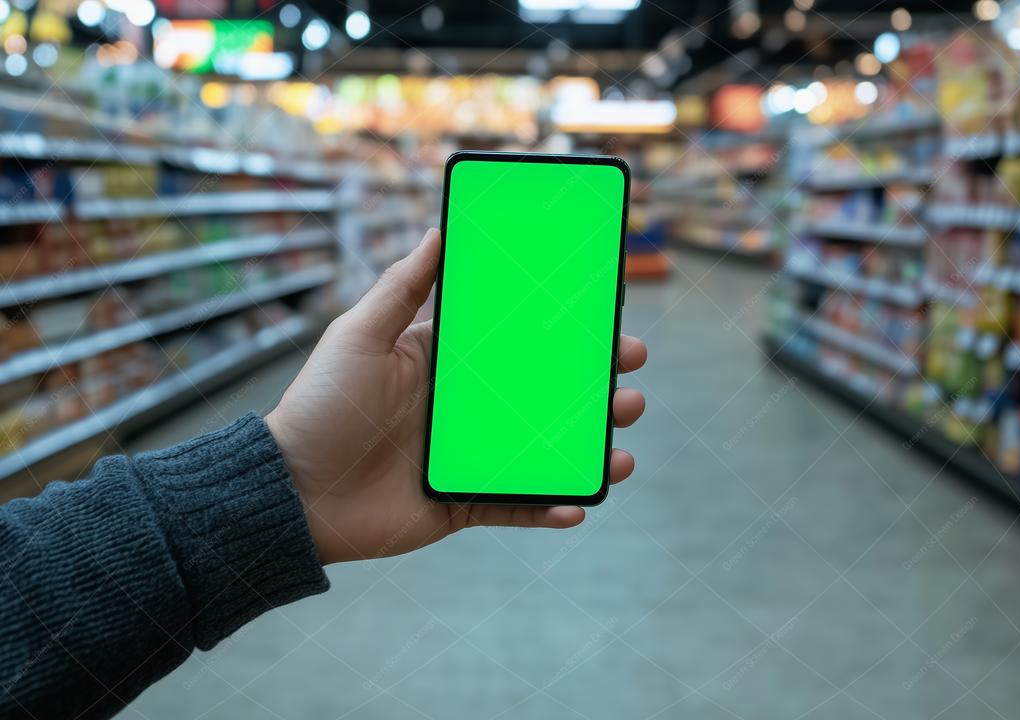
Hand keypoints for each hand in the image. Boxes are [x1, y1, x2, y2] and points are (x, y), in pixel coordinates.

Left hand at [266, 228, 646, 563]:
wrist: (289, 493)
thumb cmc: (320, 407)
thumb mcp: (358, 335)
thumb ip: (401, 287)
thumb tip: (437, 229)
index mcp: (446, 363)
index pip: (517, 338)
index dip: (561, 328)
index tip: (604, 310)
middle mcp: (465, 408)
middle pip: (545, 392)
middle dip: (595, 384)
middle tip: (630, 371)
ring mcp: (468, 457)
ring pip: (544, 449)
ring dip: (589, 446)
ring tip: (622, 445)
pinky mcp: (461, 503)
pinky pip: (515, 506)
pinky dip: (550, 507)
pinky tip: (581, 503)